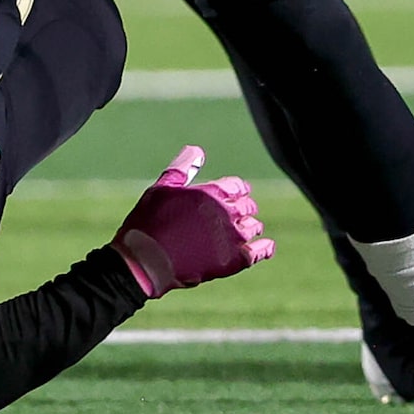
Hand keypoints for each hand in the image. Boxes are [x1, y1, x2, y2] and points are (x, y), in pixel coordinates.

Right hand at [110, 145, 273, 298]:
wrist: (145, 261)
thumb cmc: (150, 222)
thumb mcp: (162, 188)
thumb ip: (182, 168)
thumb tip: (198, 151)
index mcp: (210, 192)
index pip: (236, 186)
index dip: (238, 189)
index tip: (240, 192)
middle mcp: (225, 213)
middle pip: (246, 206)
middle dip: (245, 207)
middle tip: (245, 211)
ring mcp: (231, 238)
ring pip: (253, 227)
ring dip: (252, 226)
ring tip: (250, 229)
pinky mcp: (232, 262)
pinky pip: (258, 253)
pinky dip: (265, 249)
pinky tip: (268, 246)